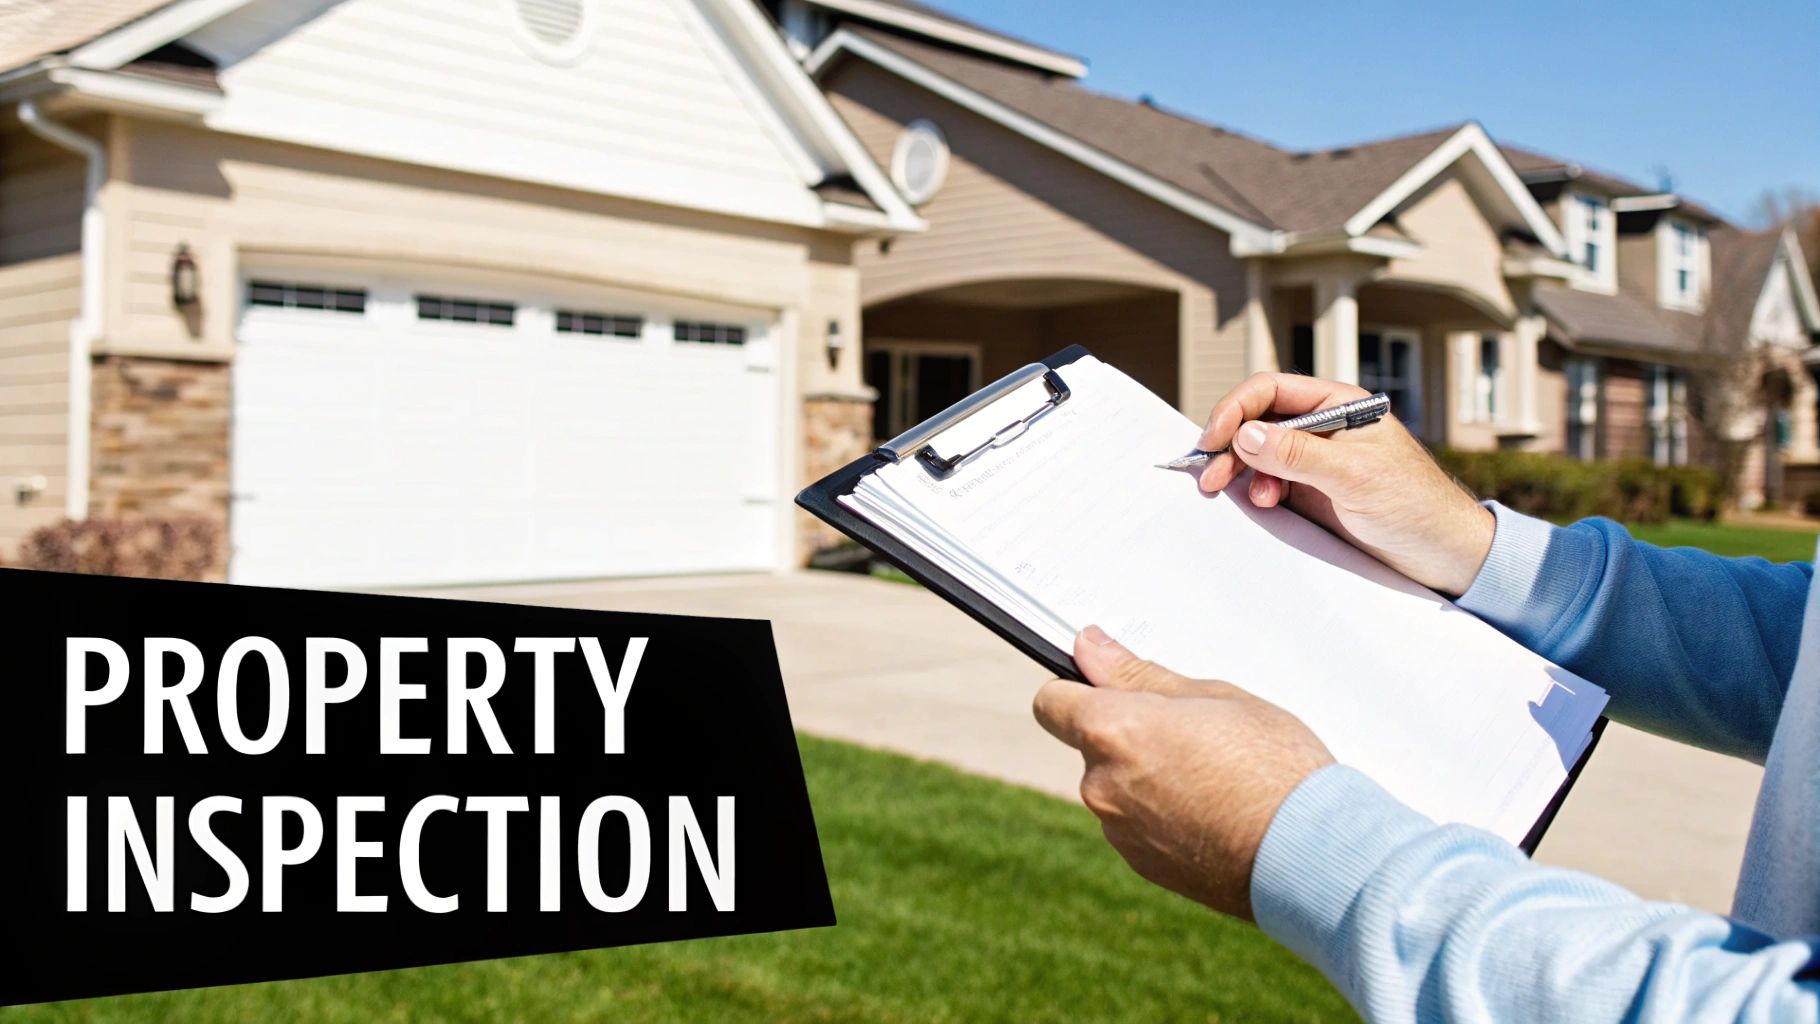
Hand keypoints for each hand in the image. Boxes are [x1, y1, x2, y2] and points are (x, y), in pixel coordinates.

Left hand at [1033, 626, 1333, 919]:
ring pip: (1115, 786)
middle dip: (1127, 734)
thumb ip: (1138, 674)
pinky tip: (1211, 810)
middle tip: (1191, 732)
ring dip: (1145, 776)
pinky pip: (1136, 824)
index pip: (1051, 701)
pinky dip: (1161, 814)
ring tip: (1211, 775)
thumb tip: (1090, 649)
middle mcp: (1102, 785)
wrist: (1310, 855)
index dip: (1075, 688)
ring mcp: (1119, 831)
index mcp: (1112, 731)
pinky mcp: (1142, 865)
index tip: (1105, 685)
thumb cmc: (1274, 769)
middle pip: (1090, 745)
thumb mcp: (1213, 697)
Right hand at [1196, 373, 1494, 596]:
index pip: (1272, 390)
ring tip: (1229, 490)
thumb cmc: (1414, 504)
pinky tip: (1266, 503)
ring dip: (1241, 469)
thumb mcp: (1352, 476)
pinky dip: (1259, 489)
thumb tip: (1245, 435)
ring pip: (1261, 451)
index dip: (1237, 409)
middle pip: (1260, 420)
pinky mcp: (1315, 490)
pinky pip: (1272, 480)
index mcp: (1340, 405)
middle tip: (1210, 474)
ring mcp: (1318, 459)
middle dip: (1231, 443)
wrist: (1443, 552)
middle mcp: (1325, 426)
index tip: (1214, 438)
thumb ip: (1297, 454)